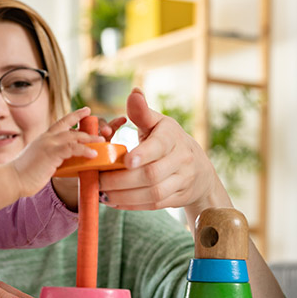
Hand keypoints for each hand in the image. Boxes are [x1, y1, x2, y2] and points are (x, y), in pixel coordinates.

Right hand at [11, 106, 103, 197]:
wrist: (12, 179)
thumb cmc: (23, 174)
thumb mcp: (39, 161)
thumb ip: (51, 158)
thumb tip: (64, 163)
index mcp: (43, 139)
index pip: (60, 123)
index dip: (74, 116)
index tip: (85, 110)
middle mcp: (46, 138)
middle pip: (70, 128)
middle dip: (86, 128)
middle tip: (100, 129)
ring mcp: (48, 144)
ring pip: (73, 136)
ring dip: (89, 139)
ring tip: (101, 142)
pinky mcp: (51, 153)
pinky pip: (72, 148)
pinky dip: (84, 150)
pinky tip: (93, 154)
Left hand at [98, 88, 219, 211]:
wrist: (198, 169)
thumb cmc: (168, 141)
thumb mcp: (158, 123)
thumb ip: (142, 112)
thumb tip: (134, 92)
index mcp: (172, 137)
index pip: (159, 146)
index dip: (143, 154)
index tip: (125, 160)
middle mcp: (181, 159)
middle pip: (151, 175)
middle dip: (121, 180)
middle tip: (98, 180)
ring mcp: (182, 181)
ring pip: (153, 193)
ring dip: (124, 196)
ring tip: (101, 193)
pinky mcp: (177, 198)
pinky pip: (153, 205)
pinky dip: (131, 205)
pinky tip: (112, 201)